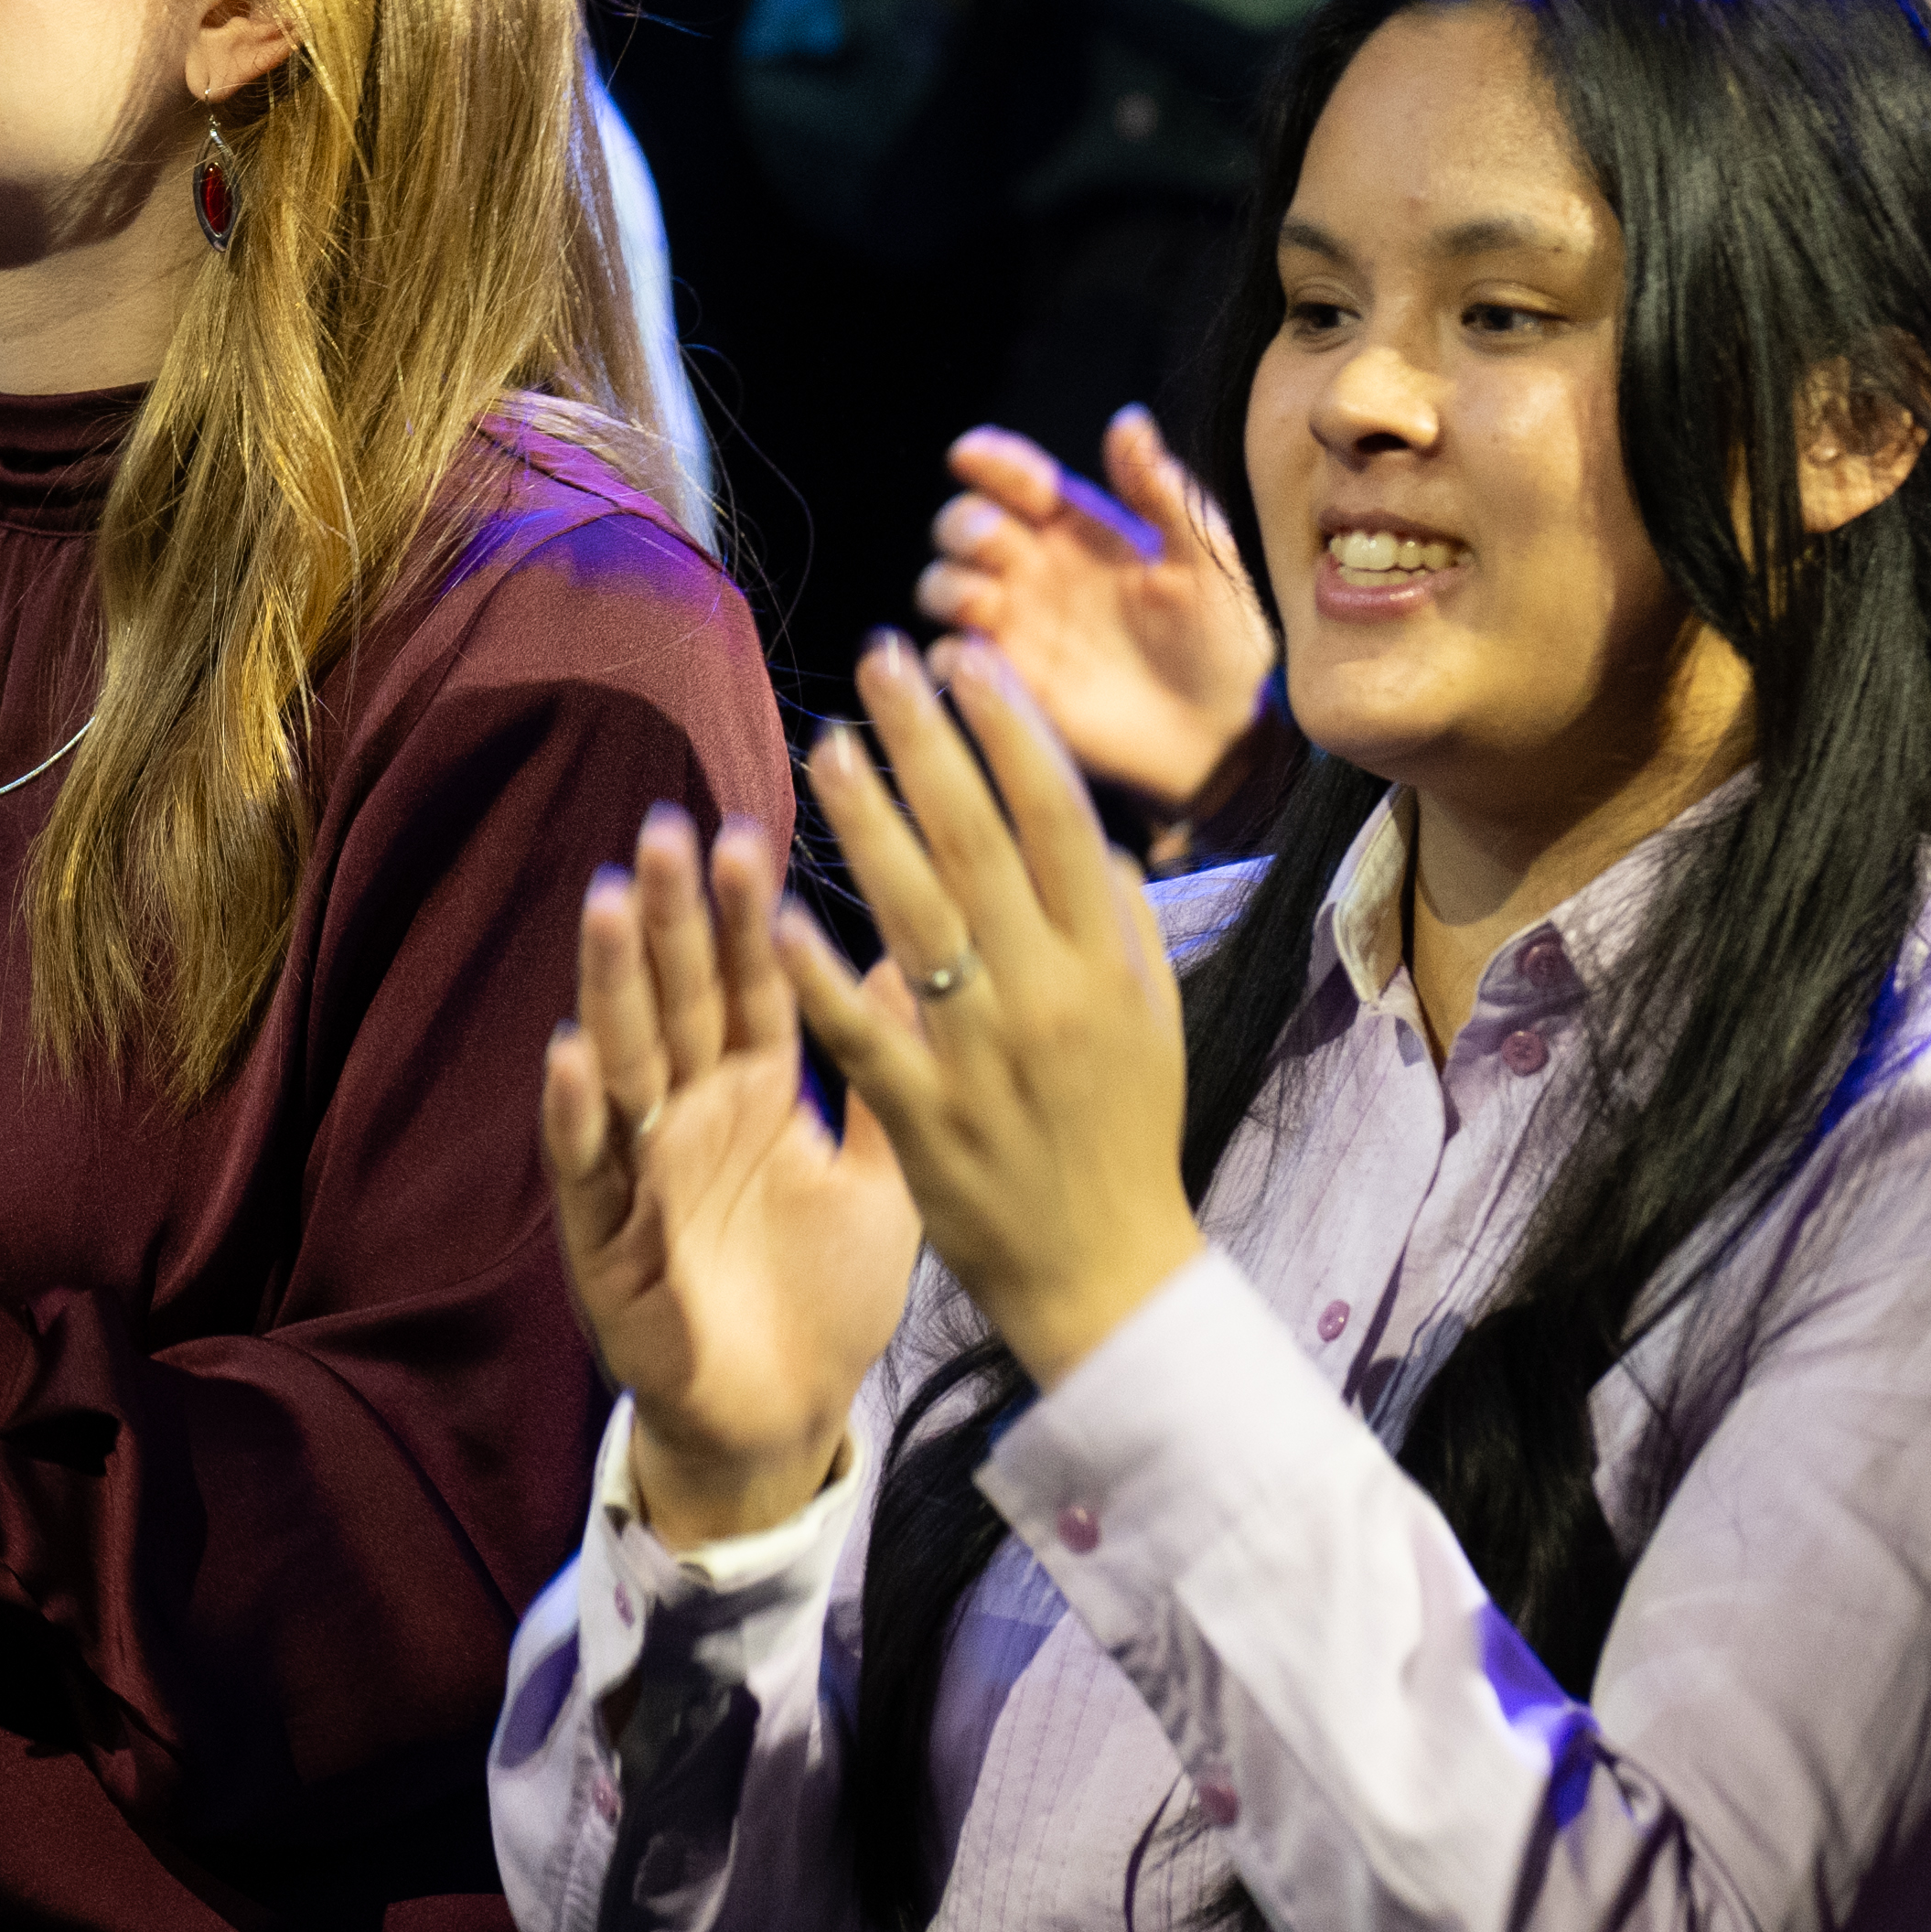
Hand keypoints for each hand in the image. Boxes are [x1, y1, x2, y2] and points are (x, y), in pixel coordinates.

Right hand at [547, 808, 924, 1545]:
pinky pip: (588, 1173)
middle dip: (672, 918)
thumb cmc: (826, 1296)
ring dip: (613, 986)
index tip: (744, 827)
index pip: (746, 982)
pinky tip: (572, 1056)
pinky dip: (577, 1117)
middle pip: (676, 999)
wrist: (789, 1420)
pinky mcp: (608, 1244)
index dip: (742, 914)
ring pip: (622, 1062)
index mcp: (756, 1091)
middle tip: (668, 826)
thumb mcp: (884, 1176)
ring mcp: (642, 1173)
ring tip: (612, 903)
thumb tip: (914, 961)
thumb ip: (889, 1075)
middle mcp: (689, 1115)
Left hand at [790, 631, 1198, 1383]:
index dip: (1009, 730)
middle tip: (879, 660)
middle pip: (982, 844)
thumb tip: (1076, 822)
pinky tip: (780, 908)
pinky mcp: (925, 1120)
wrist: (1106, 1272)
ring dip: (869, 826)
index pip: (1057, 819)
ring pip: (919, 920)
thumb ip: (1117, 916)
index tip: (965, 659)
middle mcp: (1049, 998)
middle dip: (930, 742)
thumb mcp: (1150, 1013)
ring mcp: (984, 1059)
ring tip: (825, 748)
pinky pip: (866, 1034)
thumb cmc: (1124, 1129)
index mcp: (1108, 965)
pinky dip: (825, 972)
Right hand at [914, 410, 1269, 809]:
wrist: (1222, 733)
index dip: (998, 462)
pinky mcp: (1007, 684)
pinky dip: (949, 655)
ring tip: (989, 603)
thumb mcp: (1204, 559)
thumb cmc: (1221, 639)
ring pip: (942, 587)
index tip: (1010, 470)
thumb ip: (1163, 493)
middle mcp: (1033, 568)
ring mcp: (1014, 627)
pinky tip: (981, 658)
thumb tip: (1126, 420)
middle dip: (964, 524)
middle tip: (994, 539)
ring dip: (951, 586)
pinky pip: (949, 663)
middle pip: (962, 526)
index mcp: (1076, 525)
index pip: (1014, 476)